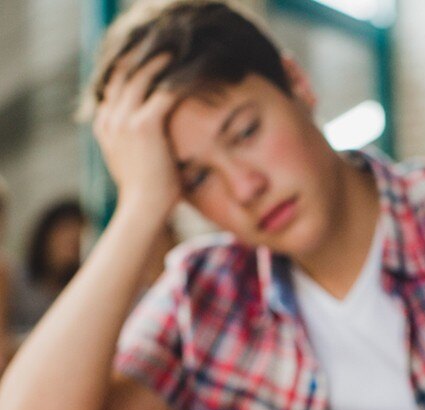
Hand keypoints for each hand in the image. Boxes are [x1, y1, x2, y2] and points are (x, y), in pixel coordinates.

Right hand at [93, 55, 181, 218]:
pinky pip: (162, 93)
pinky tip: (186, 73)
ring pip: (139, 77)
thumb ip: (137, 144)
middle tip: (163, 50)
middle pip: (122, 75)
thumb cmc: (146, 193)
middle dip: (141, 59)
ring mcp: (123, 121)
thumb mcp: (135, 164)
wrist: (143, 210)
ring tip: (173, 53)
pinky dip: (175, 81)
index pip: (113, 88)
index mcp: (104, 127)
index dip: (130, 72)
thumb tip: (153, 140)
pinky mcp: (143, 125)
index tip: (148, 63)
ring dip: (157, 62)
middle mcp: (109, 120)